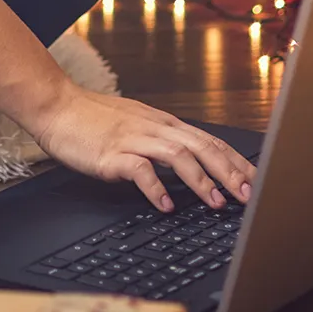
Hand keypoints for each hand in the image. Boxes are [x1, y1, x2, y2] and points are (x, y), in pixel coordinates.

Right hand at [29, 84, 255, 211]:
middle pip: (202, 147)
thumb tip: (191, 163)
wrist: (57, 106)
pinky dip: (156, 188)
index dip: (235, 161)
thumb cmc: (94, 119)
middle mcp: (155, 128)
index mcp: (164, 124)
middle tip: (249, 195)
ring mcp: (134, 139)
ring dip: (201, 181)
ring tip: (216, 203)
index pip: (210, 141)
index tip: (255, 181)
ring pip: (178, 156)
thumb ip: (163, 142)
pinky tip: (166, 205)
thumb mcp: (137, 126)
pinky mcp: (113, 152)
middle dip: (230, 172)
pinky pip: (140, 170)